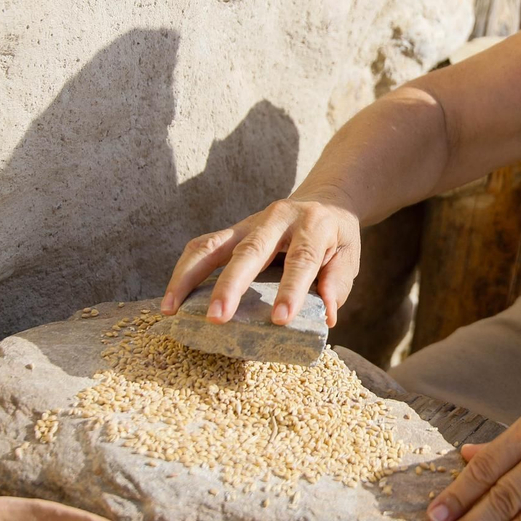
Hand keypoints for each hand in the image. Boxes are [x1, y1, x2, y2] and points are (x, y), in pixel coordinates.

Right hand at [160, 188, 361, 326]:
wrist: (322, 201)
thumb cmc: (336, 237)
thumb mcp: (349, 256)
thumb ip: (337, 284)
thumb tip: (326, 316)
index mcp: (313, 225)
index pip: (302, 258)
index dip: (291, 289)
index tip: (280, 320)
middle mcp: (278, 218)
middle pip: (250, 250)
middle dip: (231, 285)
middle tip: (217, 317)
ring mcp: (250, 222)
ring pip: (213, 244)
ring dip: (189, 276)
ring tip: (171, 309)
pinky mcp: (232, 231)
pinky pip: (202, 246)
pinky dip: (184, 271)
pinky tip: (172, 299)